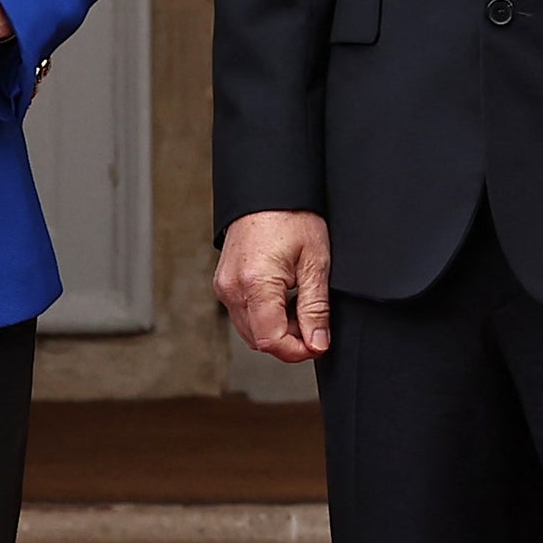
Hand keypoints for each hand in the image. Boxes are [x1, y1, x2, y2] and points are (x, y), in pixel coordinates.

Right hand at [218, 210, 335, 363]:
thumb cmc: (293, 217)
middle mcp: (232, 289)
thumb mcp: (315, 263)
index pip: (271, 341)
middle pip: (259, 340)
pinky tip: (284, 299)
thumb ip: (315, 308)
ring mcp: (224, 287)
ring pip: (250, 331)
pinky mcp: (224, 283)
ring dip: (277, 330)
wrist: (268, 191)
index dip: (298, 351)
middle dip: (289, 341)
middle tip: (315, 325)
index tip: (319, 344)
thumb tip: (317, 343)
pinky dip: (265, 316)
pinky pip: (243, 314)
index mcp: (255, 284)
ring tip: (301, 307)